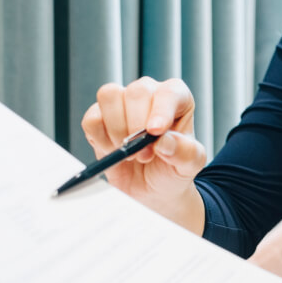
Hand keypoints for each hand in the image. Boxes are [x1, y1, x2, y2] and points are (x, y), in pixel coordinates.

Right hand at [80, 77, 207, 232]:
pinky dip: (99, 138)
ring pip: (109, 96)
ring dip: (117, 130)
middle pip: (136, 92)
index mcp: (177, 98)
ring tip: (130, 153)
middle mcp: (149, 94)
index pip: (168, 92)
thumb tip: (164, 140)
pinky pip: (91, 118)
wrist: (151, 190)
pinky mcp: (99, 118)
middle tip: (145, 155)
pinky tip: (113, 151)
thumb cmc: (173, 169)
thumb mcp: (189, 165)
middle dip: (137, 127)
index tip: (155, 132)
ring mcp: (122, 103)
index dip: (160, 110)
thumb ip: (185, 152)